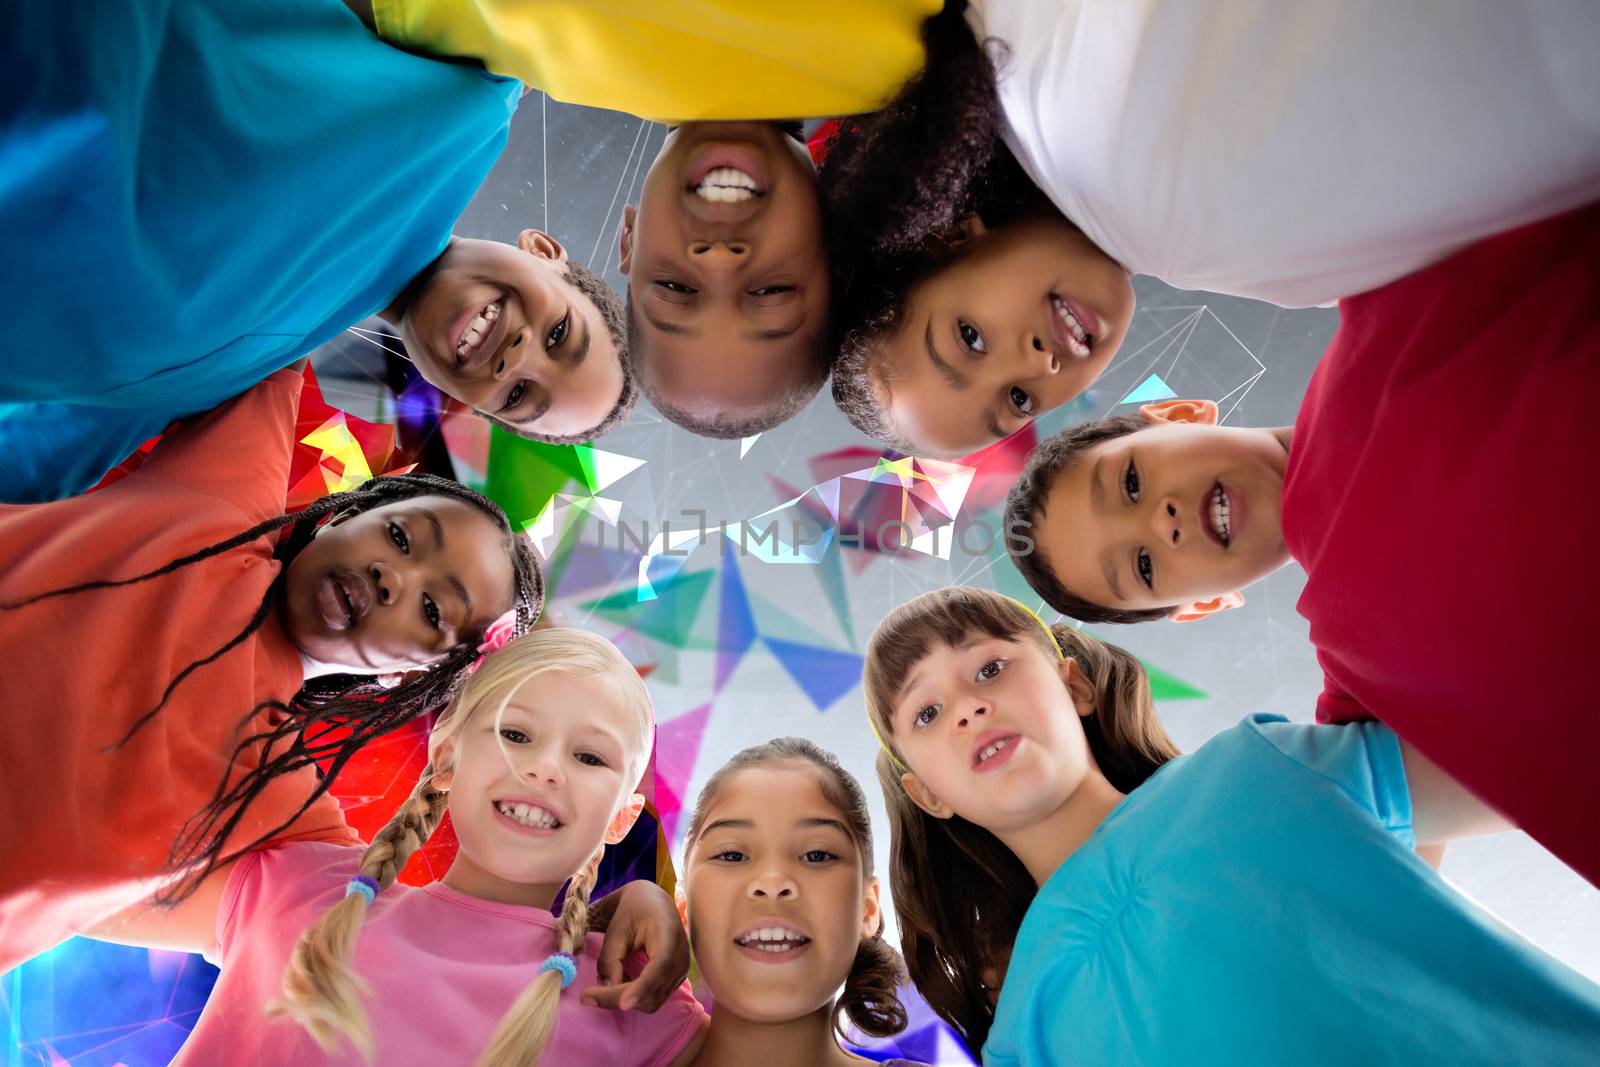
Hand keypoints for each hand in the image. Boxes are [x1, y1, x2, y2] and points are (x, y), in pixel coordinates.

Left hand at [581, 880, 689, 1012]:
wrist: (653, 903)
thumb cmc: (633, 911)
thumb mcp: (615, 930)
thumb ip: (610, 960)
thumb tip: (607, 990)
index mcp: (668, 934)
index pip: (659, 967)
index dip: (641, 988)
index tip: (622, 1004)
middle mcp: (680, 957)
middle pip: (653, 992)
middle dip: (620, 998)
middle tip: (587, 996)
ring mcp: (681, 971)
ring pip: (653, 1001)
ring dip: (625, 1000)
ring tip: (601, 990)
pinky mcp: (675, 980)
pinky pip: (654, 998)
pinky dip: (634, 998)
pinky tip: (619, 985)